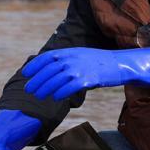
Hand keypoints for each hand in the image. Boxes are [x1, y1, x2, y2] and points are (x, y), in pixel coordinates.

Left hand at [21, 46, 149, 99]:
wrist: (123, 65)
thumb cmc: (103, 65)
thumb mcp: (85, 58)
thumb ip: (71, 62)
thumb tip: (56, 71)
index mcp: (72, 51)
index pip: (48, 57)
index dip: (35, 65)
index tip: (26, 73)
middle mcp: (74, 58)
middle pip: (50, 69)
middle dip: (37, 79)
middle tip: (29, 89)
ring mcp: (81, 67)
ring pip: (57, 78)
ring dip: (45, 87)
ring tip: (39, 95)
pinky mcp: (89, 78)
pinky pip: (70, 86)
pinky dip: (60, 92)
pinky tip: (55, 98)